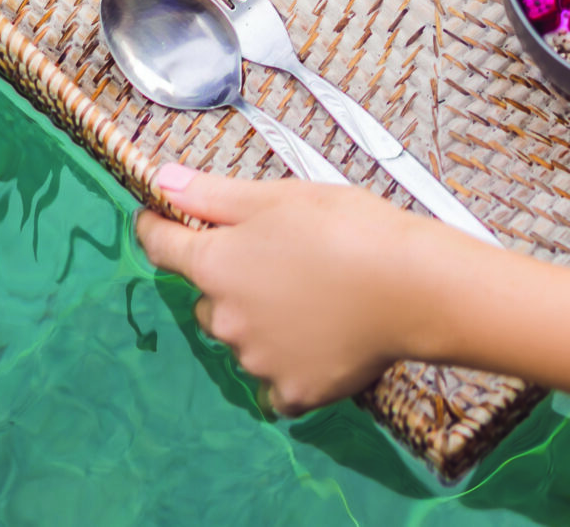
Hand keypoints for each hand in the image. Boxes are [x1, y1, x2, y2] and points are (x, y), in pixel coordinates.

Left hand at [134, 164, 460, 415]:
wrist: (413, 287)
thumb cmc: (350, 230)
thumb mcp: (280, 196)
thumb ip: (212, 193)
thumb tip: (161, 180)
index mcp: (216, 264)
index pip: (161, 246)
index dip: (157, 227)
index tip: (159, 218)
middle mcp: (224, 318)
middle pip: (208, 300)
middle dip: (233, 282)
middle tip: (283, 261)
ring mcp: (257, 360)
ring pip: (245, 339)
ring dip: (265, 322)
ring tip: (316, 297)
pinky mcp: (292, 390)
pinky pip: (278, 381)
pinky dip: (293, 363)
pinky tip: (325, 339)